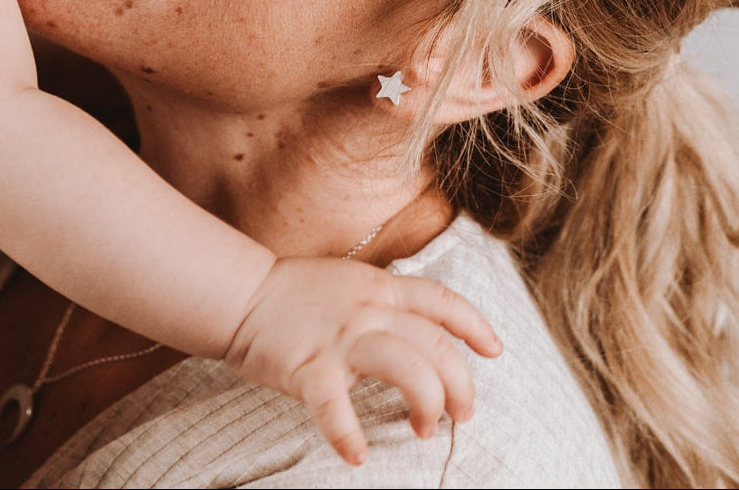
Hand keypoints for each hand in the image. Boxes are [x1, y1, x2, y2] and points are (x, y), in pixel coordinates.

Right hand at [222, 255, 501, 464]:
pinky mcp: (309, 367)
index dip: (475, 325)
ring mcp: (341, 338)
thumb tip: (420, 329)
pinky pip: (335, 407)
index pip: (442, 302)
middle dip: (460, 384)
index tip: (495, 350)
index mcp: (382, 288)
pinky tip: (358, 456)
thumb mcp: (354, 281)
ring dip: (427, 404)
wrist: (243, 293)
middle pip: (435, 345)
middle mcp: (370, 310)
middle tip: (462, 415)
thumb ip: (386, 300)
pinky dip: (348, 435)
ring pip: (407, 367)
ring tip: (425, 430)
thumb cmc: (299, 293)